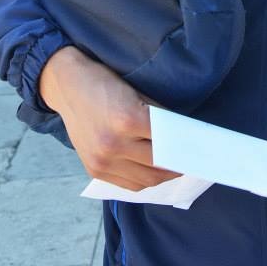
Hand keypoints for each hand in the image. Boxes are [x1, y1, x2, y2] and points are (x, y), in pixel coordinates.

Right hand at [39, 46, 179, 190]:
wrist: (67, 86)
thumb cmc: (104, 82)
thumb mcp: (137, 91)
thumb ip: (158, 115)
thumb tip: (182, 133)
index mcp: (127, 119)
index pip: (167, 141)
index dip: (186, 147)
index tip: (200, 150)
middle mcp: (113, 144)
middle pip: (158, 165)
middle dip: (178, 164)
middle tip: (192, 160)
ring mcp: (102, 161)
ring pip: (145, 181)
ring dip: (163, 176)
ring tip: (175, 167)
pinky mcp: (93, 169)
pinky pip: (127, 184)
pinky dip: (144, 181)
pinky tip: (153, 171)